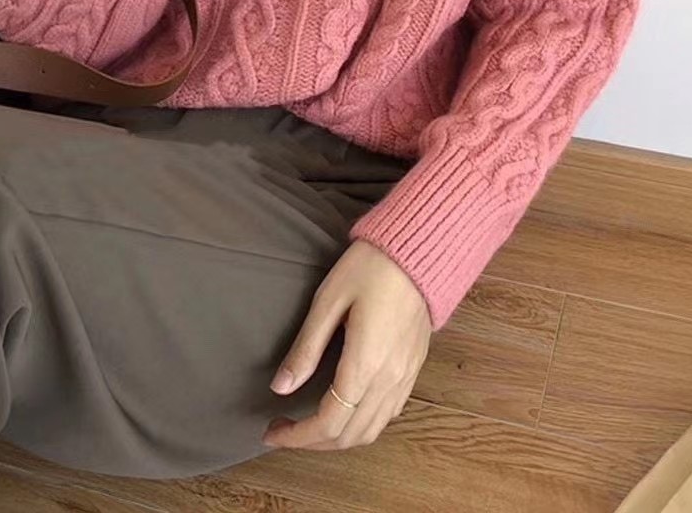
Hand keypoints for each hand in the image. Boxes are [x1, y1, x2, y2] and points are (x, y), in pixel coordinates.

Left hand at [262, 239, 431, 450]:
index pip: (328, 423)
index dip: (297, 436)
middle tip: (283, 430)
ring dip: (339, 439)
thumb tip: (280, 387)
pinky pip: (389, 413)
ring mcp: (406, 376)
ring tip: (309, 426)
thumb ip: (306, 347)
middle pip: (350, 436)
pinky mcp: (414, 368)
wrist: (420, 249)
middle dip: (313, 442)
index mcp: (365, 364)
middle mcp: (389, 379)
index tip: (271, 432)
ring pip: (372, 430)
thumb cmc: (370, 267)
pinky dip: (363, 424)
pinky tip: (345, 409)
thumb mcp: (328, 300)